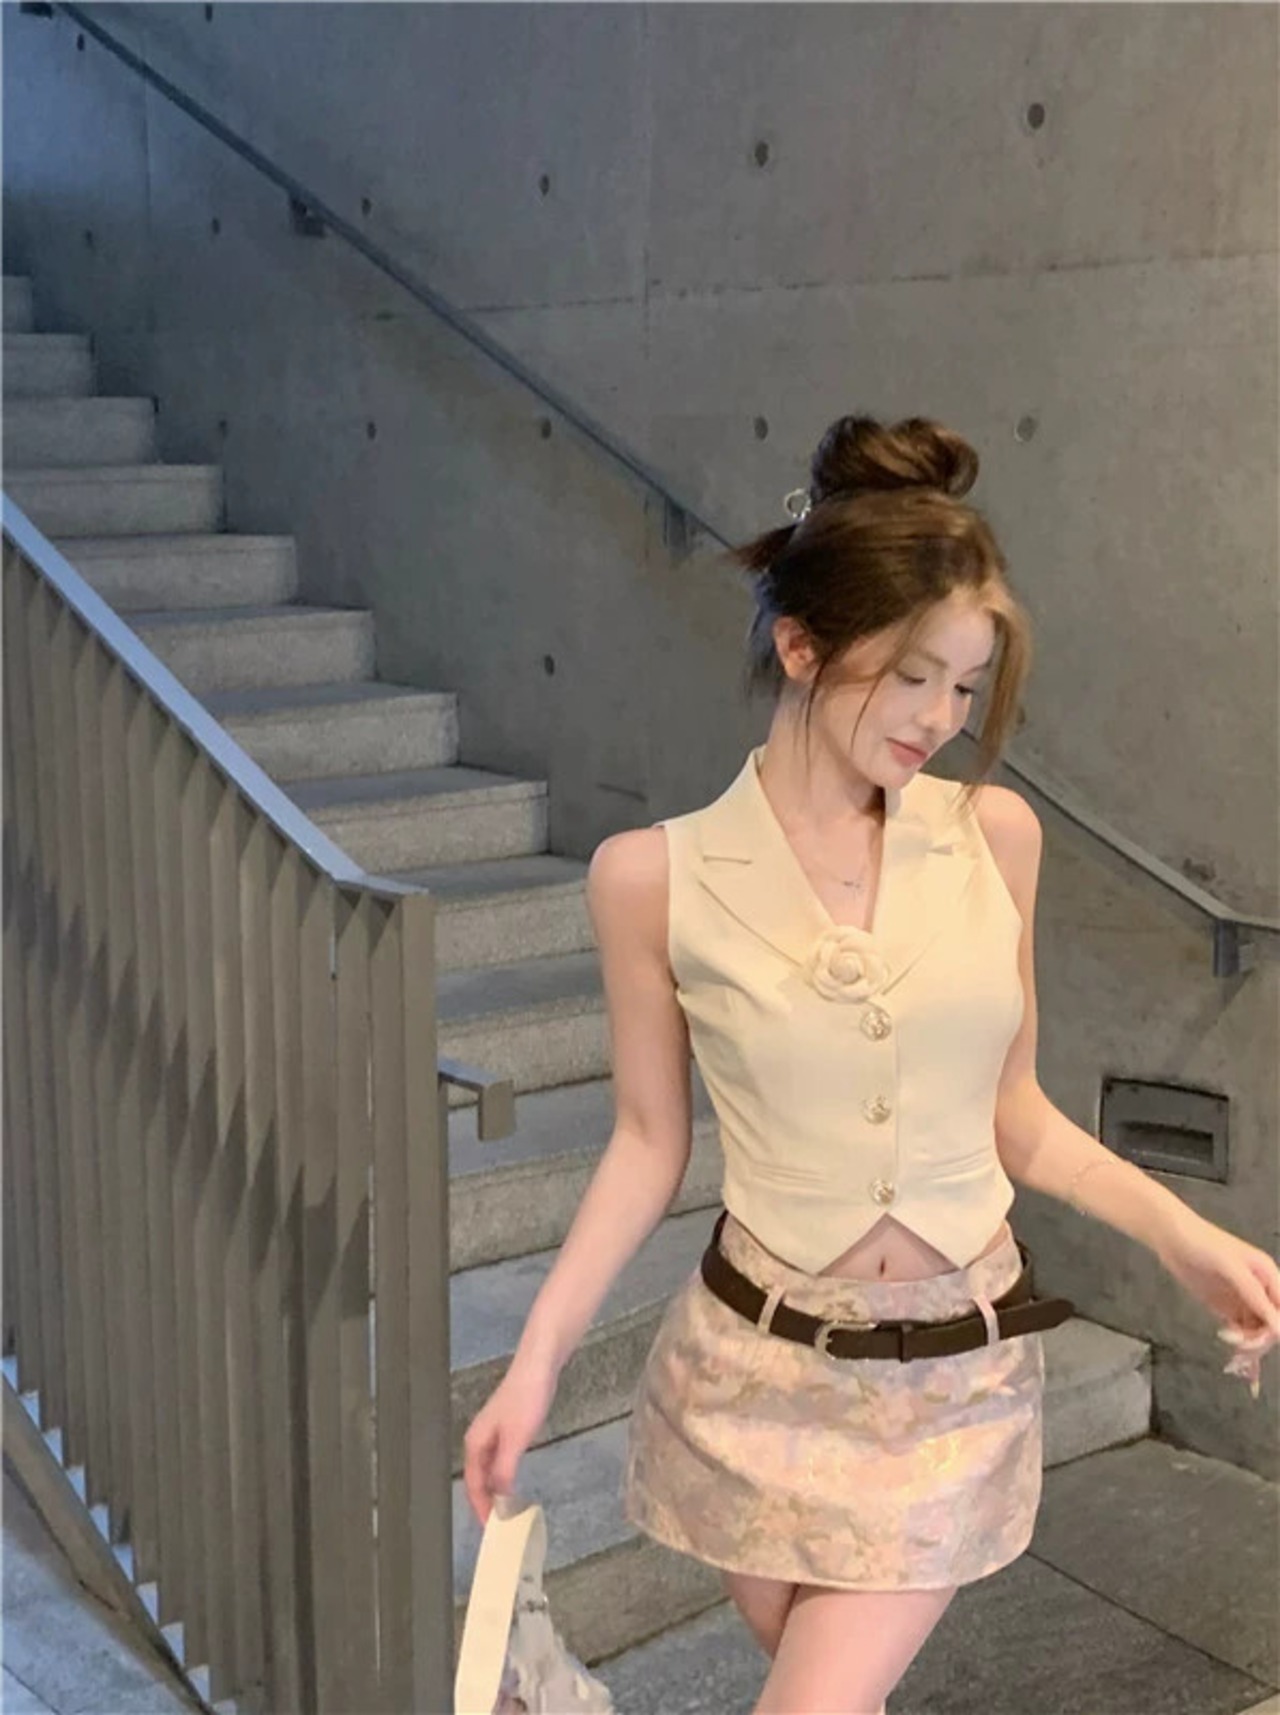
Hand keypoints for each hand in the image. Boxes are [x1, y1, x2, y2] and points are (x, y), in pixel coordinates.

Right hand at [462, 1356, 558, 1526]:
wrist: (539, 1365)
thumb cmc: (526, 1400)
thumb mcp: (515, 1440)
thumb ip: (504, 1472)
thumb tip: (498, 1501)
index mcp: (475, 1443)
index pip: (472, 1485)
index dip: (480, 1509)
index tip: (491, 1531)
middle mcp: (479, 1440)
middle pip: (477, 1480)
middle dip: (485, 1504)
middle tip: (500, 1526)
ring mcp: (492, 1433)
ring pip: (488, 1471)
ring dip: (495, 1491)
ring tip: (506, 1511)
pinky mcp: (506, 1428)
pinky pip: (499, 1461)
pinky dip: (503, 1477)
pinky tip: (513, 1483)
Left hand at [1156, 1214, 1279, 1398]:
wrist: (1170, 1236)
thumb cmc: (1203, 1243)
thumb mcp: (1230, 1266)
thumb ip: (1254, 1294)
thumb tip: (1277, 1326)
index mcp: (1268, 1275)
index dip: (1276, 1327)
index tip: (1260, 1338)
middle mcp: (1260, 1289)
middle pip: (1273, 1323)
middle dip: (1260, 1337)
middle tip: (1238, 1343)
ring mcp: (1243, 1299)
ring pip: (1258, 1329)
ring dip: (1249, 1342)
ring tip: (1229, 1342)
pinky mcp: (1226, 1307)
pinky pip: (1241, 1330)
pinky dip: (1239, 1340)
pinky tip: (1229, 1343)